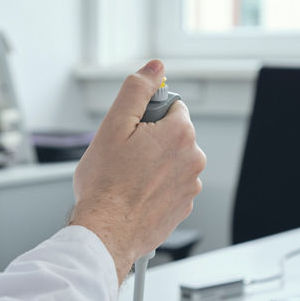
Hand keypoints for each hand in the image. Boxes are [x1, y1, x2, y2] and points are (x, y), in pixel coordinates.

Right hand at [70, 60, 205, 280]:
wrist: (106, 232)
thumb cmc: (106, 185)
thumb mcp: (114, 125)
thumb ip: (137, 90)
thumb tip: (154, 68)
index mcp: (180, 134)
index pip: (171, 106)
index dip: (146, 115)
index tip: (130, 130)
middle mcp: (192, 159)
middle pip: (172, 134)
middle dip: (150, 140)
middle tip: (123, 155)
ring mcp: (189, 185)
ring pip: (171, 161)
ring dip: (153, 164)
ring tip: (127, 178)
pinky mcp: (182, 206)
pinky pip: (170, 185)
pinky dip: (155, 187)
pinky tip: (134, 193)